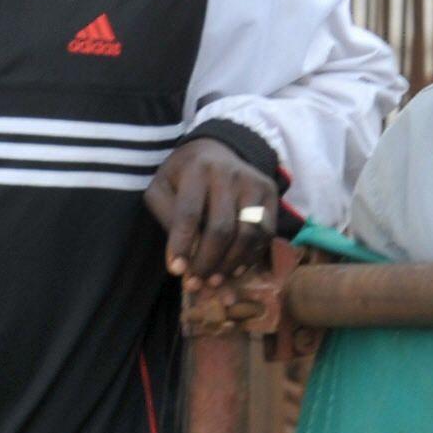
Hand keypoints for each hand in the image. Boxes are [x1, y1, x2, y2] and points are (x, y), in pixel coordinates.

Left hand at [146, 136, 280, 282]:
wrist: (217, 149)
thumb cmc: (184, 175)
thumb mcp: (162, 186)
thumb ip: (166, 217)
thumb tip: (180, 258)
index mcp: (197, 169)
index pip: (189, 213)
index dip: (182, 245)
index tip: (176, 270)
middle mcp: (229, 173)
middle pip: (221, 228)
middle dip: (207, 262)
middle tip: (195, 283)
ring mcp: (253, 182)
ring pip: (248, 233)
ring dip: (230, 264)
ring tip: (214, 281)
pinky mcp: (270, 192)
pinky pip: (265, 232)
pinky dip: (251, 256)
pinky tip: (234, 268)